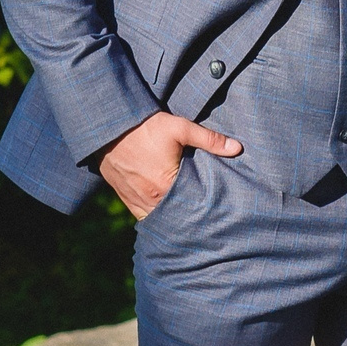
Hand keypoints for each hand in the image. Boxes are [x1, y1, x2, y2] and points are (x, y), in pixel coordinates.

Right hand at [96, 110, 240, 220]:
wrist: (109, 127)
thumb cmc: (146, 127)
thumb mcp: (180, 128)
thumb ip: (209, 139)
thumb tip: (237, 148)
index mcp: (166, 186)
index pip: (192, 205)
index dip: (205, 206)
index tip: (217, 206)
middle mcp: (150, 200)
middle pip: (176, 215)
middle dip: (189, 214)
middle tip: (205, 213)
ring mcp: (136, 202)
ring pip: (159, 218)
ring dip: (172, 216)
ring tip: (188, 215)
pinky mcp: (125, 199)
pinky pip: (143, 215)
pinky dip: (155, 215)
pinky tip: (167, 212)